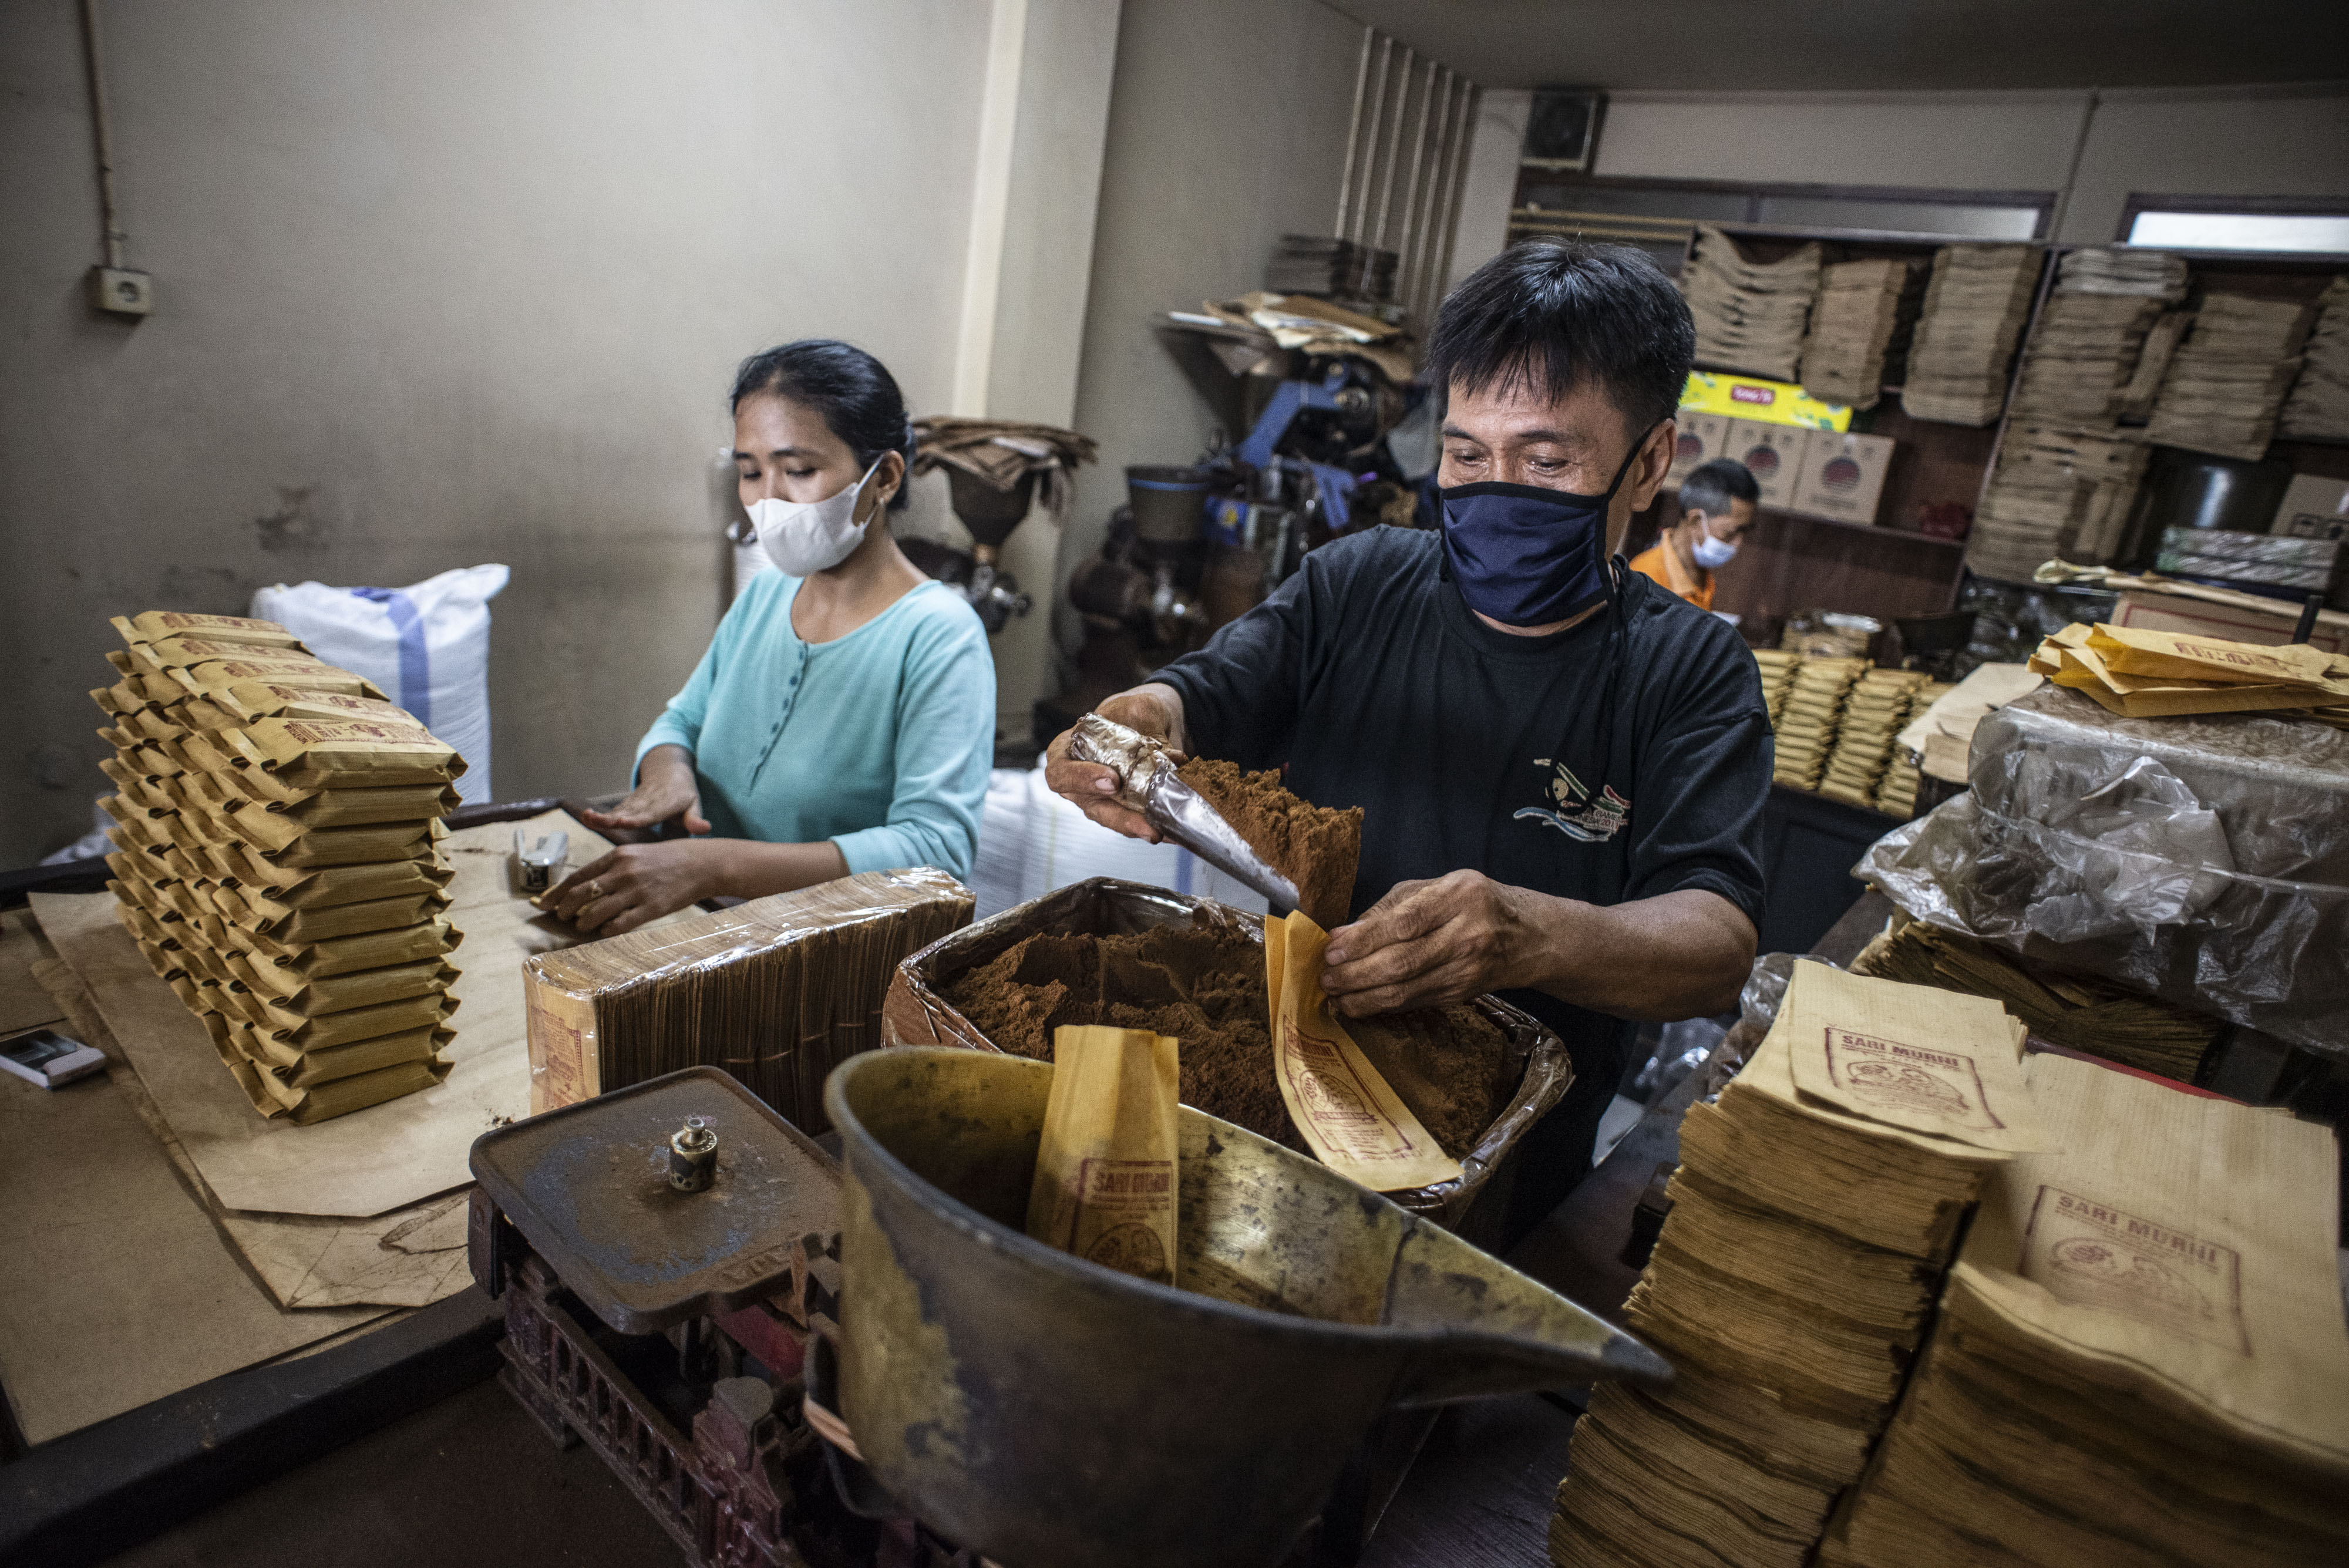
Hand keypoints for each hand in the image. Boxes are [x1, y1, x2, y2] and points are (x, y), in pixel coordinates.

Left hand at [541, 839, 730, 936]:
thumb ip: (611, 867)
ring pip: (596, 911)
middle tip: (561, 917)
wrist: (700, 864)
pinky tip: (604, 931)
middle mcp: (623, 872)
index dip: (558, 893)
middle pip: (581, 893)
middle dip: (564, 908)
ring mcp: (637, 891)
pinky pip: (620, 924)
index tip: (545, 904)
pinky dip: (607, 930)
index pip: (577, 877)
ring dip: (583, 922)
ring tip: (581, 926)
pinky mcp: (651, 908)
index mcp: (617, 857)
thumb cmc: (667, 860)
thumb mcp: (635, 854)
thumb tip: (586, 886)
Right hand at [580, 745, 709, 835]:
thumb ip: (695, 819)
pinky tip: (586, 818)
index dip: (636, 818)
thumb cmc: (683, 793)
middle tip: (597, 821)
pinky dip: (600, 815)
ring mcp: (634, 803)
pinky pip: (612, 811)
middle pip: (627, 812)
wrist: (669, 772)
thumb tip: (706, 829)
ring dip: (601, 815)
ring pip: (616, 810)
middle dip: (611, 818)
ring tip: (586, 818)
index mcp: (664, 804)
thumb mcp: (694, 805)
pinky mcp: (626, 805)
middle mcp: (646, 802)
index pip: (649, 813)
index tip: (623, 822)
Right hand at [1042, 683, 1188, 842]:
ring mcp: (1103, 799)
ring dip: (1142, 828)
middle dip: (1121, 819)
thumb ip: (1150, 729)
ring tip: (1164, 832)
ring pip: (1118, 821)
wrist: (1150, 723)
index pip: (1060, 773)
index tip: (1112, 781)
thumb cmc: (1129, 713)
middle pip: (1092, 808)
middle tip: (1146, 825)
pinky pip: (1138, 822)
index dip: (1081, 780)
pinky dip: (1157, 824)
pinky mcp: (1128, 809)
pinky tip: (1175, 829)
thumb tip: (1171, 759)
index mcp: (1066, 752)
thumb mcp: (1137, 707)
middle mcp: (1080, 782)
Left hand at [1320, 871, 1565, 1017]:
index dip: (1363, 940)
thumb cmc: (1472, 902)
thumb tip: (1346, 933)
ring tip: (1335, 995)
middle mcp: (1466, 935)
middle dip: (1356, 974)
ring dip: (1364, 997)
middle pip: (1402, 962)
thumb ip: (1392, 907)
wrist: (1526, 936)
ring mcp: (1466, 970)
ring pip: (1406, 991)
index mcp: (1459, 898)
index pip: (1404, 923)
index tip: (1332, 949)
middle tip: (1326, 978)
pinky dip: (1382, 1006)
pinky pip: (1414, 1002)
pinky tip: (1360, 1003)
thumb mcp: (1437, 887)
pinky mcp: (1461, 995)